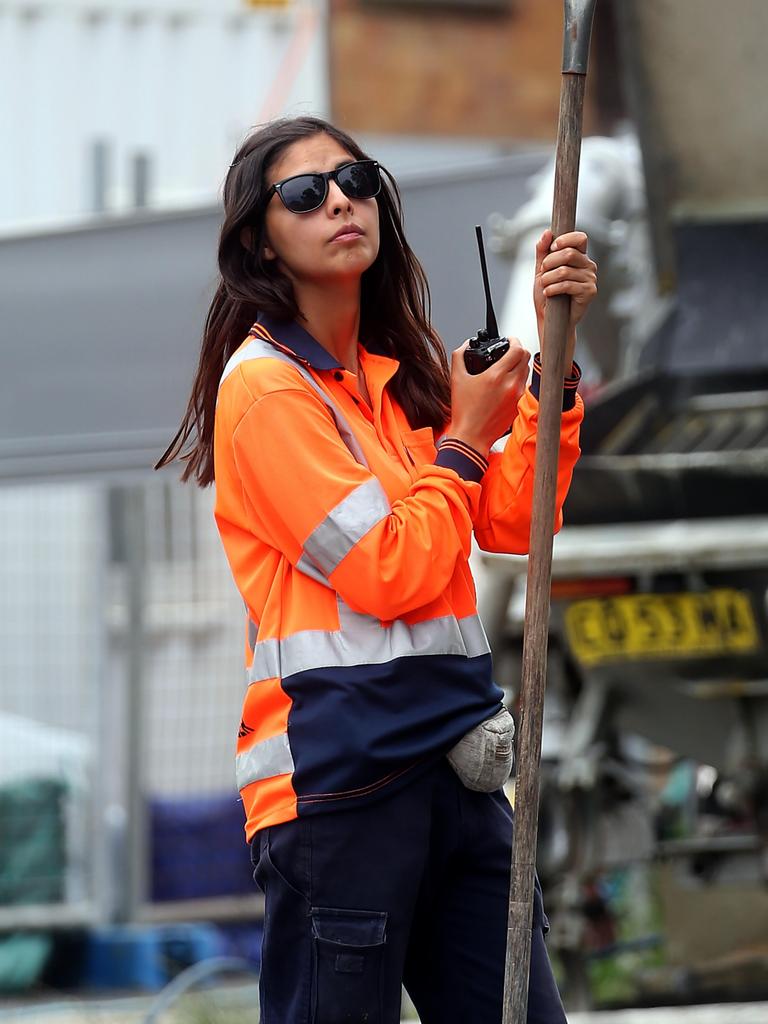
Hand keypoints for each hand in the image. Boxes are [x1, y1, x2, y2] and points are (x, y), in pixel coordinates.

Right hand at [445, 339, 530, 455]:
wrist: (471, 437)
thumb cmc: (464, 412)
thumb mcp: (456, 379)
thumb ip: (459, 356)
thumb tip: (465, 344)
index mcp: (496, 376)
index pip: (517, 349)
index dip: (514, 340)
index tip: (509, 340)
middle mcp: (511, 385)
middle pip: (525, 358)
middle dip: (518, 351)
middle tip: (508, 352)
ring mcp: (516, 397)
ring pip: (526, 372)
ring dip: (519, 365)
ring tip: (506, 367)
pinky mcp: (518, 406)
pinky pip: (522, 387)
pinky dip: (516, 381)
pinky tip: (504, 385)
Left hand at [533, 230, 596, 366]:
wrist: (550, 319)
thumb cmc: (547, 294)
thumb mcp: (541, 270)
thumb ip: (543, 251)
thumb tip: (547, 232)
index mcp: (580, 256)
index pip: (580, 238)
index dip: (565, 240)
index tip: (552, 248)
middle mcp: (588, 265)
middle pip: (569, 253)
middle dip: (549, 263)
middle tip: (543, 273)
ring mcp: (591, 278)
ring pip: (565, 270)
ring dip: (548, 279)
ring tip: (545, 286)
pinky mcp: (590, 292)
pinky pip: (568, 284)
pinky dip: (553, 289)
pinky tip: (549, 294)